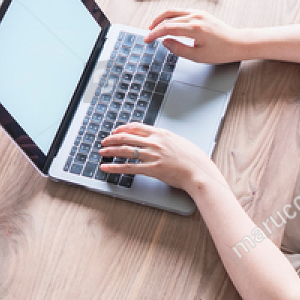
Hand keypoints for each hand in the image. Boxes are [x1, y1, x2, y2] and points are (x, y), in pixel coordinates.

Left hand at [99, 123, 217, 192]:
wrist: (198, 171)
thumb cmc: (193, 159)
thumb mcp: (179, 142)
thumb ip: (166, 139)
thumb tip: (158, 139)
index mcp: (161, 134)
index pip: (137, 127)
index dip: (124, 128)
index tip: (116, 130)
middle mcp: (154, 142)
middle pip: (128, 137)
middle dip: (113, 139)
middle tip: (104, 141)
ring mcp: (152, 155)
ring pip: (125, 150)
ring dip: (111, 151)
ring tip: (102, 152)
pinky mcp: (151, 169)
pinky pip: (129, 167)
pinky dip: (115, 167)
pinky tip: (107, 167)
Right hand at [143, 9, 245, 63]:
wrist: (237, 43)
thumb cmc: (222, 51)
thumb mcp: (198, 56)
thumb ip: (179, 49)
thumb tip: (166, 43)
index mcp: (194, 28)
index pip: (167, 28)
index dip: (154, 34)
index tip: (147, 39)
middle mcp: (196, 17)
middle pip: (168, 18)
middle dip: (155, 27)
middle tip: (148, 35)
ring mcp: (199, 13)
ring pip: (173, 11)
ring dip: (161, 19)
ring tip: (154, 28)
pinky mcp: (201, 13)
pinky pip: (181, 12)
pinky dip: (171, 16)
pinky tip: (167, 23)